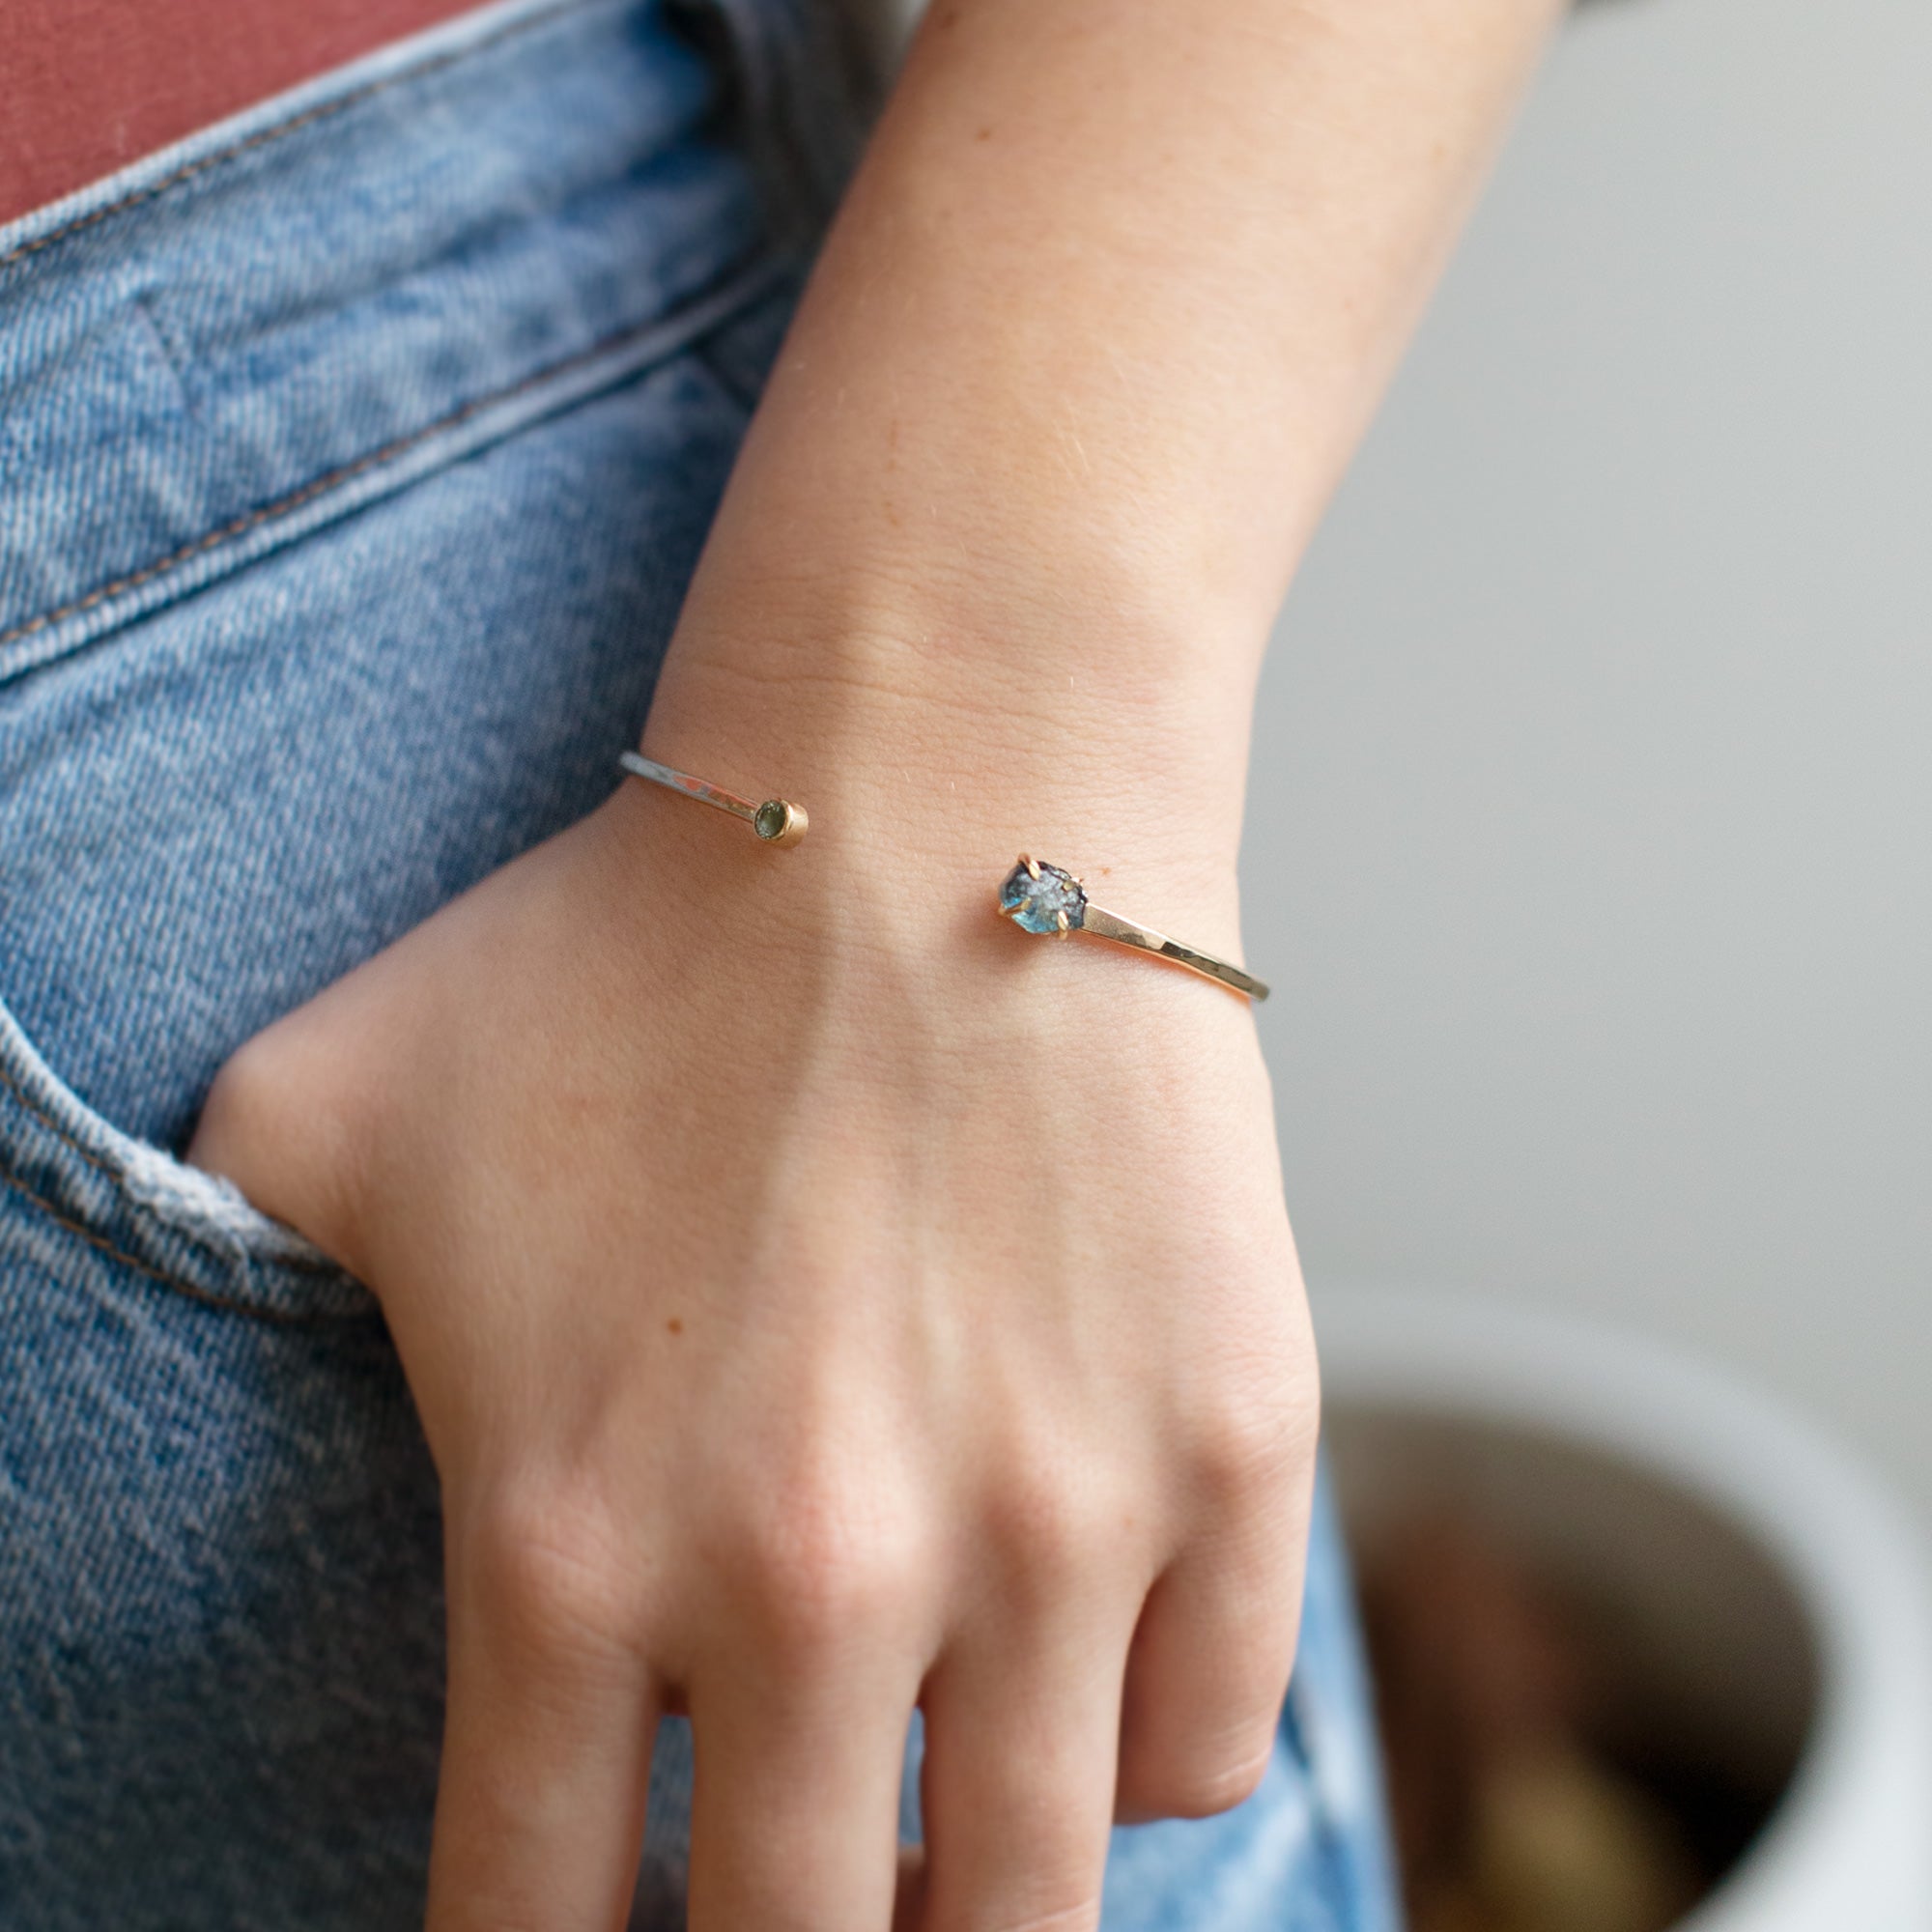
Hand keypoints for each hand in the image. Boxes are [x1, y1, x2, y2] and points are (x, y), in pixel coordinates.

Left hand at [187, 684, 1317, 1931]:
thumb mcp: (343, 1096)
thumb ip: (202, 1266)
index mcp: (565, 1534)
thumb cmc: (643, 934)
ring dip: (967, 1903)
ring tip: (931, 1820)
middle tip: (775, 1882)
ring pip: (1027, 1907)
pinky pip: (1204, 1744)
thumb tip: (132, 1361)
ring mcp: (1054, 1522)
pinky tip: (1078, 1658)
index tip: (602, 1920)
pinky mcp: (1227, 1448)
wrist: (942, 785)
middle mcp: (813, 1574)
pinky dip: (1135, 1750)